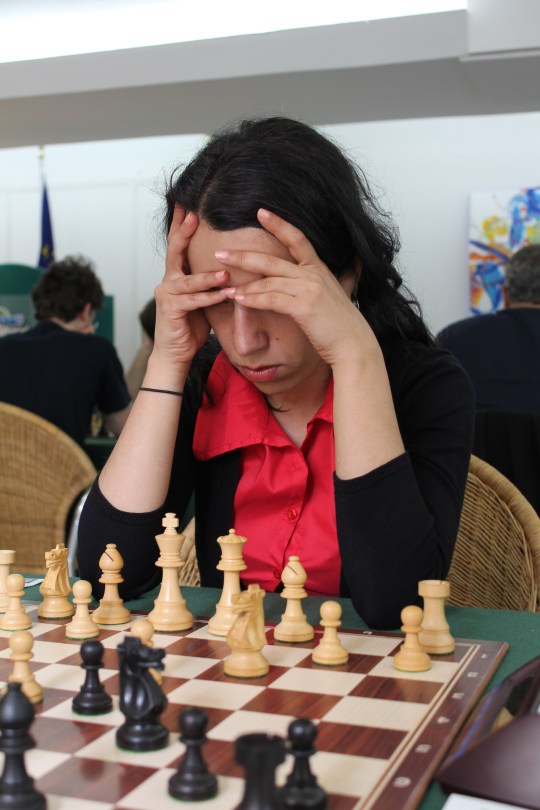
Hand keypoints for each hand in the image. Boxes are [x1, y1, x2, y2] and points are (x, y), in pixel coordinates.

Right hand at [153, 206, 232, 368]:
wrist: (175, 353)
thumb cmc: (189, 327)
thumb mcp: (202, 299)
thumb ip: (209, 283)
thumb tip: (230, 269)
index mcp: (175, 276)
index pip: (177, 245)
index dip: (180, 225)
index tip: (186, 204)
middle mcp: (167, 281)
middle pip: (175, 251)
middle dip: (184, 232)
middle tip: (195, 216)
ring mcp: (167, 295)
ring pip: (189, 280)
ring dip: (208, 275)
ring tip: (225, 271)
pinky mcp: (171, 310)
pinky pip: (193, 301)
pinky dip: (210, 297)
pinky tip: (225, 293)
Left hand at [215, 209, 371, 367]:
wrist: (354, 345)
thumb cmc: (342, 325)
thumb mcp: (336, 295)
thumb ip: (329, 281)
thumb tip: (344, 268)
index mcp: (319, 269)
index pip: (297, 238)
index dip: (279, 224)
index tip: (260, 212)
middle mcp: (313, 274)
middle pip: (272, 259)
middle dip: (243, 256)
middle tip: (220, 253)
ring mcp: (308, 289)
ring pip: (268, 281)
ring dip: (243, 285)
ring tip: (225, 287)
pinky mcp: (303, 307)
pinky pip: (271, 299)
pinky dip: (253, 299)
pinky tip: (239, 299)